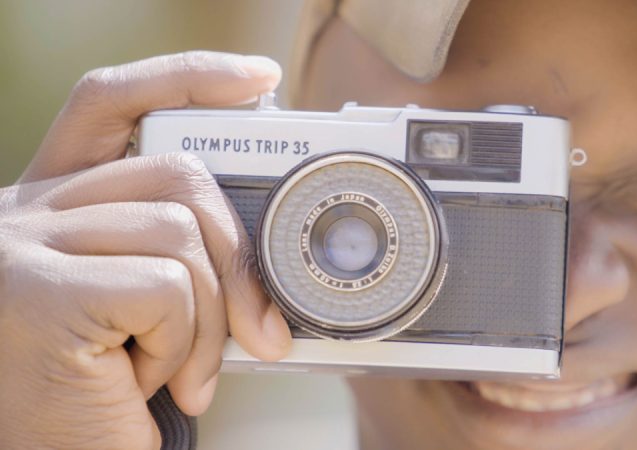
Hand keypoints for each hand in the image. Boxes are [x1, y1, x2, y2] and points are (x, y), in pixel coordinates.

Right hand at [0, 51, 290, 448]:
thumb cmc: (96, 393)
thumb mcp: (143, 309)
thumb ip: (180, 256)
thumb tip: (265, 245)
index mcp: (53, 208)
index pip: (110, 104)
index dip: (186, 78)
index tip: (257, 81)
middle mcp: (24, 214)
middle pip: (173, 174)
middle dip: (239, 253)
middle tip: (261, 329)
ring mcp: (22, 248)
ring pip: (178, 230)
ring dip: (208, 320)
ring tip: (181, 373)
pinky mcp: (37, 291)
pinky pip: (165, 286)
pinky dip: (182, 344)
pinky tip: (145, 382)